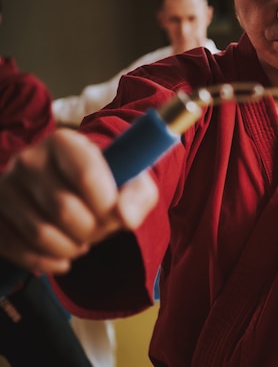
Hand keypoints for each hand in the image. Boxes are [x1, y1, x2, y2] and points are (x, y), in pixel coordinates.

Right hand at [0, 129, 157, 273]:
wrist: (76, 192)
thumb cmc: (108, 185)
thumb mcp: (134, 185)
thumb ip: (139, 197)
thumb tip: (125, 218)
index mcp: (64, 142)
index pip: (86, 176)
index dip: (107, 206)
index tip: (115, 212)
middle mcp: (29, 159)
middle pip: (64, 209)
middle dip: (92, 230)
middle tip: (100, 230)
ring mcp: (6, 186)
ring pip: (40, 233)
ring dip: (71, 248)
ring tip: (82, 240)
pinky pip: (15, 248)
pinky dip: (44, 261)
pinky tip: (62, 258)